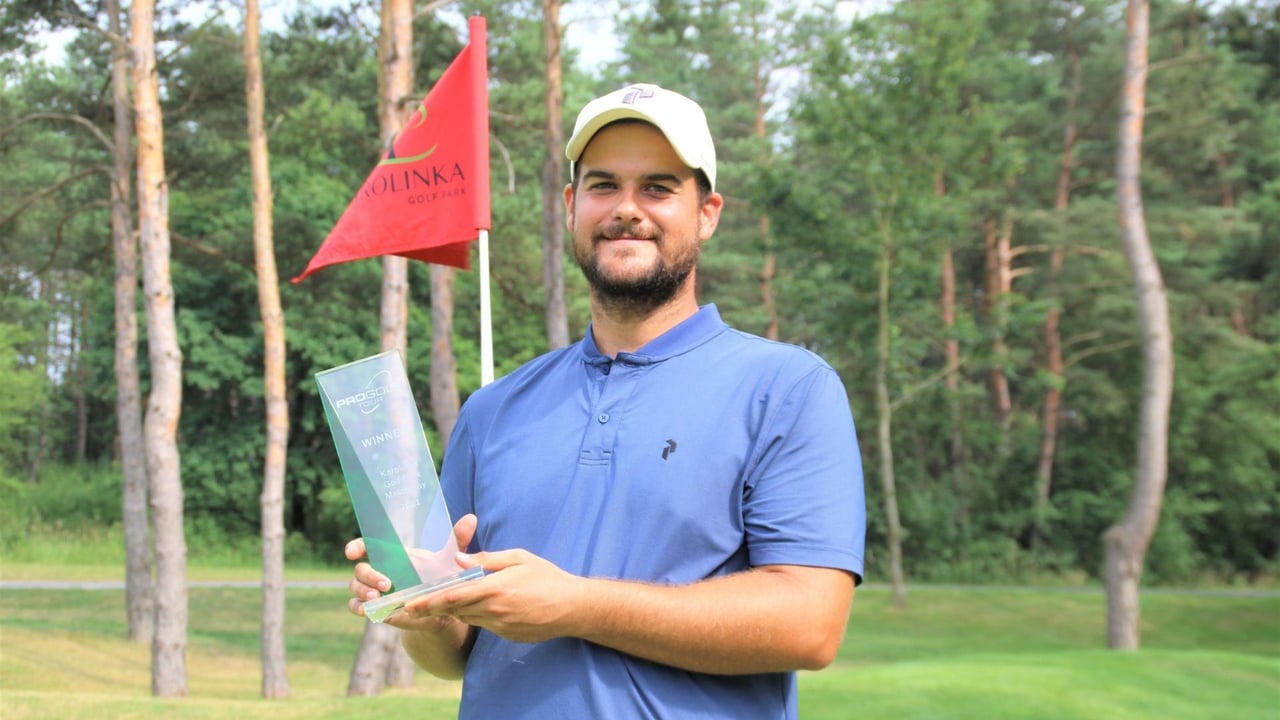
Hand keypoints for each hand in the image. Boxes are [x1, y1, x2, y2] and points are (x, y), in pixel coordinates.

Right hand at [344, 513, 478, 632]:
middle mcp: (379, 570)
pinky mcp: (376, 608)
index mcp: (392, 555)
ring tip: (377, 597)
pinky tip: (368, 610)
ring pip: (355, 587)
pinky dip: (358, 608)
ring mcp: (375, 590)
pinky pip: (356, 607)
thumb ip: (457, 539)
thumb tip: (471, 518)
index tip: (352, 551)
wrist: (440, 605)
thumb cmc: (440, 576)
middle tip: (387, 583)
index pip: (366, 545)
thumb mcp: (449, 558)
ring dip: (362, 592)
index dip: (355, 546)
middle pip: (360, 569)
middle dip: (369, 575)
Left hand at [401, 548, 588, 643]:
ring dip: (453, 611)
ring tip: (437, 603)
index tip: (408, 604)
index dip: (428, 601)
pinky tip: (477, 606)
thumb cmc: (547, 577)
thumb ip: (487, 559)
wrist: (573, 608)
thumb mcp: (519, 558)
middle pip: (454, 610)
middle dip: (430, 608)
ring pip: (468, 617)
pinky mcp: (506, 634)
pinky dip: (475, 615)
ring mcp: (500, 626)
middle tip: (407, 609)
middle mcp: (494, 610)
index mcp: (494, 588)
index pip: (453, 596)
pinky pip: (484, 624)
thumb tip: (459, 559)